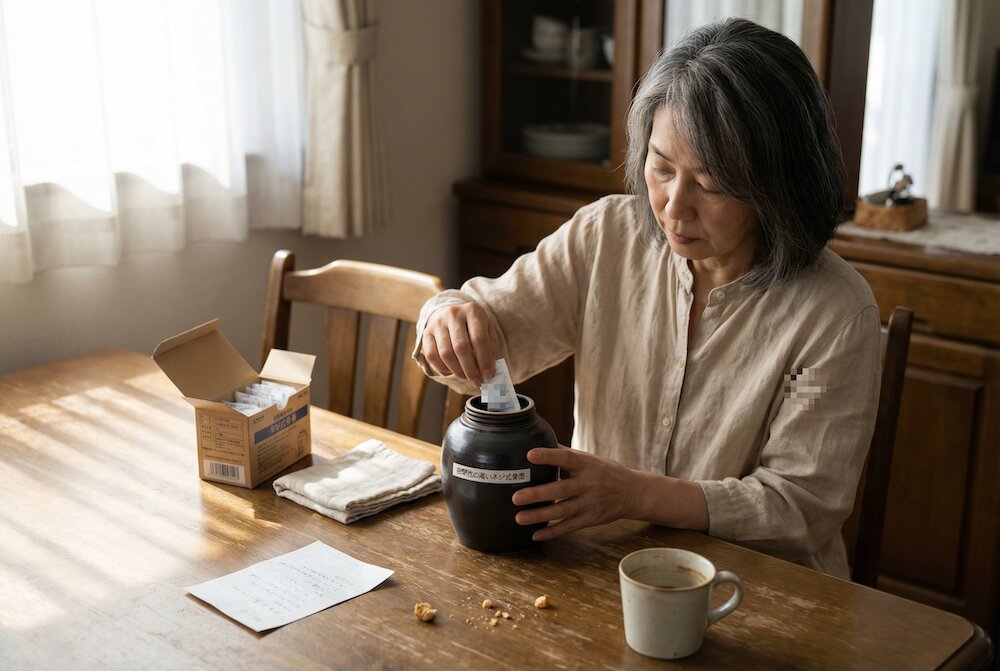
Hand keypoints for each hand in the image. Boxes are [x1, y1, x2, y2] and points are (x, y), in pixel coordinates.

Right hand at [421, 303, 499, 384]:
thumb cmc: (474, 326)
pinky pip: (432, 355)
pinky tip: (452, 371)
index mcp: (473, 311)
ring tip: (467, 377)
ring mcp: (438, 322)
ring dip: (458, 371)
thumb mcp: (487, 330)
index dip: (484, 360)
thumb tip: (489, 371)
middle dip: (470, 369)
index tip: (488, 376)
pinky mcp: (426, 332)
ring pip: (446, 353)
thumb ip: (491, 348)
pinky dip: (443, 368)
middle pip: (461, 347)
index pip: (479, 339)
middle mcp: (454, 313)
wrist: (453, 314)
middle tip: (477, 382)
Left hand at [511, 447, 642, 540]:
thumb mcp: (588, 458)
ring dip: (540, 516)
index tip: (530, 454)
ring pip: (562, 511)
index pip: (566, 458)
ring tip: (518, 518)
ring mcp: (590, 503)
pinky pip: (569, 527)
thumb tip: (537, 441)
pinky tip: (535, 535)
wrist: (632, 492)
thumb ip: (564, 453)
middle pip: (561, 490)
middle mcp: (588, 484)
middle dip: (538, 494)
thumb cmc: (604, 471)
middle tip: (516, 497)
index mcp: (586, 464)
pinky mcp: (591, 519)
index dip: (549, 456)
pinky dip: (552, 532)